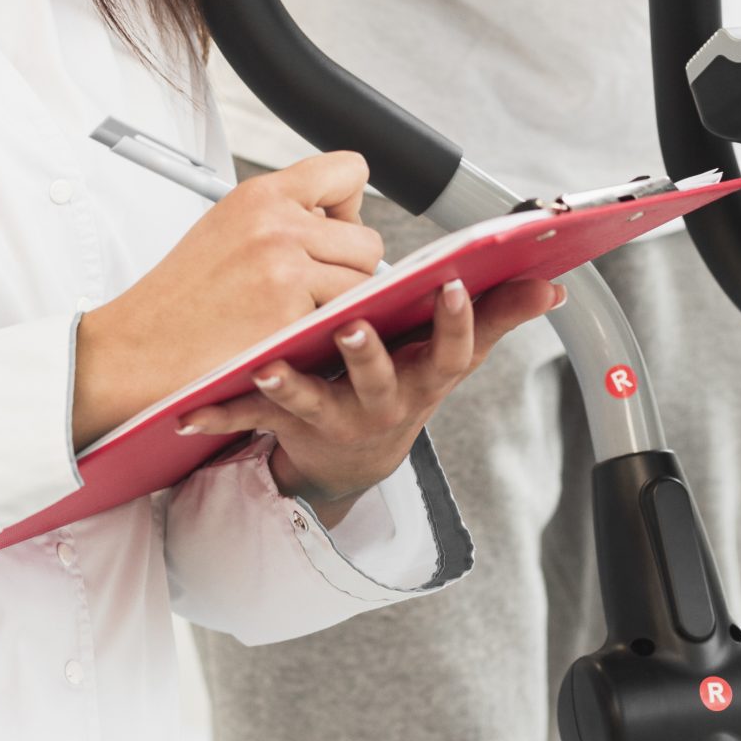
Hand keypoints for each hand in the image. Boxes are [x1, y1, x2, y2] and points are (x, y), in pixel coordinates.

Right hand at [72, 153, 383, 446]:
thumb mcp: (228, 228)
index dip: (348, 206)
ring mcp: (285, 270)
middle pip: (368, 240)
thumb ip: (285, 215)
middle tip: (310, 290)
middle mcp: (277, 224)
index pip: (350, 171)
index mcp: (261, 194)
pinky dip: (326, 336)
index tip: (329, 231)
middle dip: (349, 270)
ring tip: (297, 316)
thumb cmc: (181, 297)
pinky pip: (345, 323)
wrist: (136, 347)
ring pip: (365, 285)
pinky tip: (288, 338)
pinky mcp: (289, 317)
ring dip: (342, 306)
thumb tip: (342, 217)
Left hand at [175, 273, 562, 524]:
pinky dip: (216, 414)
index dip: (457, 319)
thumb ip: (497, 316)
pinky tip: (187, 413)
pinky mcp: (284, 425)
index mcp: (423, 375)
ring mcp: (331, 417)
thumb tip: (553, 284)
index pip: (451, 348)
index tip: (452, 283)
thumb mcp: (450, 357)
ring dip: (288, 386)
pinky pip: (247, 420)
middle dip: (367, 354)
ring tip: (264, 366)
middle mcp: (381, 401)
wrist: (351, 457)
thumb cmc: (403, 383)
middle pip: (378, 379)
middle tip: (353, 326)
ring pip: (309, 402)